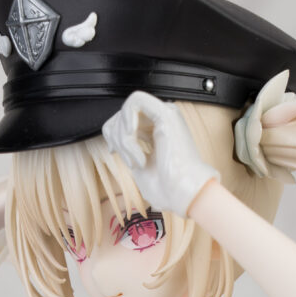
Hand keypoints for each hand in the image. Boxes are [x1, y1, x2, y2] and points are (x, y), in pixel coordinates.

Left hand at [102, 91, 219, 216]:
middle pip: (123, 113)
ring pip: (127, 107)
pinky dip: (127, 123)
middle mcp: (162, 120)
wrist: (182, 193)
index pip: (126, 119)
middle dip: (117, 138)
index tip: (113, 151)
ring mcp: (165, 114)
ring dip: (123, 136)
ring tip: (135, 159)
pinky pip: (135, 102)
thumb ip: (127, 148)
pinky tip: (133, 140)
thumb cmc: (167, 188)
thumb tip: (114, 141)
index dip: (112, 133)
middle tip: (129, 162)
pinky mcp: (166, 113)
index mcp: (157, 130)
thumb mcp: (138, 164)